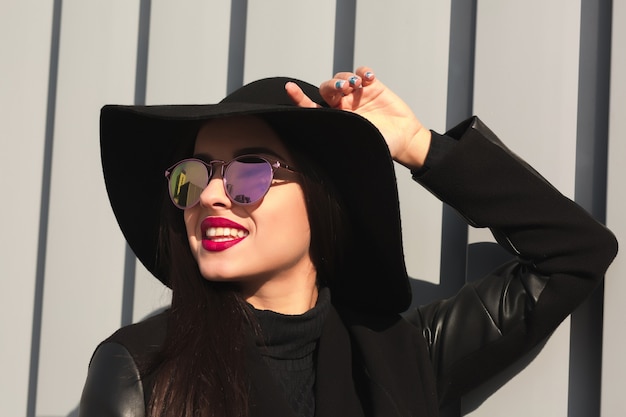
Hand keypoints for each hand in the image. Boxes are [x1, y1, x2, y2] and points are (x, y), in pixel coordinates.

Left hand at [286, 66, 430, 168]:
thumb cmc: (380, 145)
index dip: (300, 98)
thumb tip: (320, 138)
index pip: (312, 107)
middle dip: (333, 85)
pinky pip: (362, 72)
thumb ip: (340, 136)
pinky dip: (364, 72)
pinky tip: (369, 79)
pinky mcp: (373, 87)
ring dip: (347, 78)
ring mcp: (358, 94)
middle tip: (344, 89)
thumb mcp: (357, 143)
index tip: (290, 88)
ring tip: (357, 84)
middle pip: (328, 88)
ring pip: (343, 77)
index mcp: (334, 120)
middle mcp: (343, 106)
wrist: (403, 139)